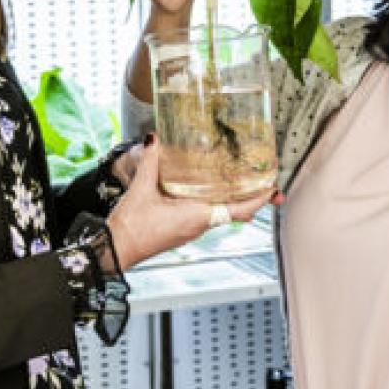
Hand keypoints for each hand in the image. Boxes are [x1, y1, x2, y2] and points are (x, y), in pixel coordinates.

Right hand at [105, 139, 274, 269]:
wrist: (115, 249)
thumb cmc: (130, 227)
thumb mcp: (142, 188)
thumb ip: (152, 162)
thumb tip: (156, 139)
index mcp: (196, 217)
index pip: (238, 210)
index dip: (259, 199)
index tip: (273, 189)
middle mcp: (198, 226)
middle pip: (235, 212)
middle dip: (253, 199)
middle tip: (267, 184)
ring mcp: (191, 230)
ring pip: (222, 214)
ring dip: (235, 200)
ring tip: (244, 182)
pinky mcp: (182, 230)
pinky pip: (207, 216)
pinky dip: (216, 203)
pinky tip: (210, 190)